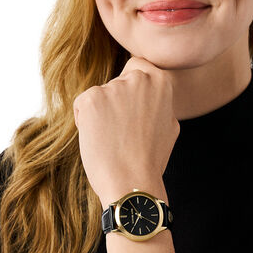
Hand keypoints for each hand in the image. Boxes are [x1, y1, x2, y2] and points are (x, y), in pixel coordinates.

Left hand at [73, 56, 179, 206]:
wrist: (133, 184)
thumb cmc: (150, 160)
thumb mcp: (169, 125)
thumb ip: (159, 103)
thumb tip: (151, 94)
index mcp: (161, 82)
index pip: (138, 68)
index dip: (131, 89)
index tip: (132, 110)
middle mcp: (138, 79)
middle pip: (117, 82)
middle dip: (116, 102)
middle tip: (123, 132)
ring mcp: (113, 88)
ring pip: (100, 96)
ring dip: (101, 114)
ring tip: (113, 141)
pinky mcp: (91, 99)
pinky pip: (82, 106)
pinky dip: (85, 122)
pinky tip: (100, 141)